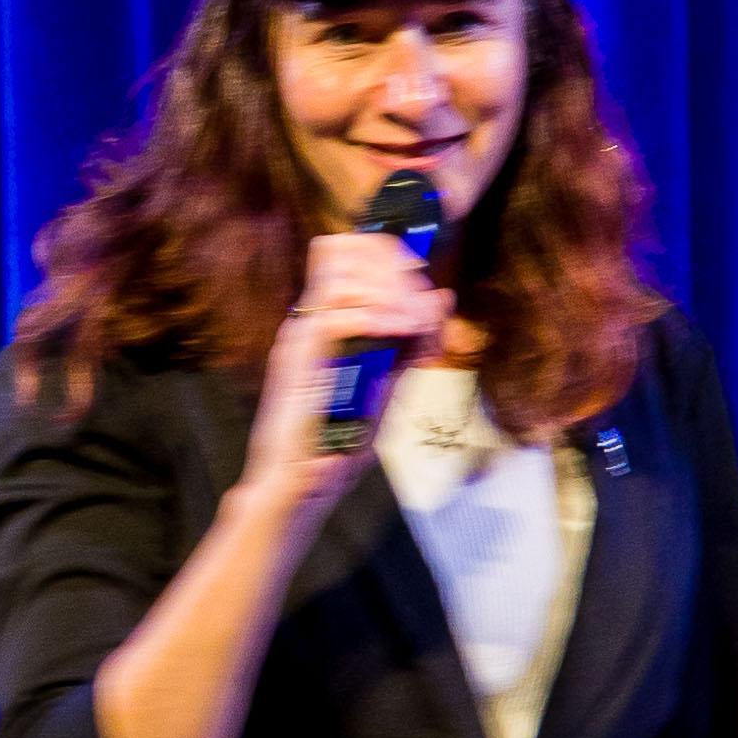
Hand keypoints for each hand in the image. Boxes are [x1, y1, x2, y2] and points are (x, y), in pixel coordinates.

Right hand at [243, 228, 452, 497]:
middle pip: (344, 252)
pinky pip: (335, 319)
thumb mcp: (387, 385)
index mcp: (323, 320)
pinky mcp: (297, 362)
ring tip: (412, 322)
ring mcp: (299, 339)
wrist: (300, 486)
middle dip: (394, 268)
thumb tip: (440, 300)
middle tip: (421, 302)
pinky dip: (376, 319)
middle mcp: (308, 321)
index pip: (346, 251)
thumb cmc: (335, 442)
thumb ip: (411, 344)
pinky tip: (401, 333)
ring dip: (387, 291)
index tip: (421, 278)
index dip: (388, 253)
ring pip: (340, 278)